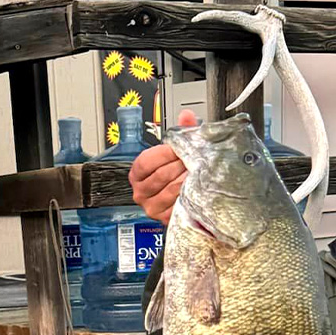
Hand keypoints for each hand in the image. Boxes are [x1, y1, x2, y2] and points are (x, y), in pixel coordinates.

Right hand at [128, 108, 197, 224]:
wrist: (181, 199)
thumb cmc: (174, 173)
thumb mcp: (174, 153)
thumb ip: (180, 133)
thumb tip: (187, 116)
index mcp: (137, 173)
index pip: (146, 161)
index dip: (165, 153)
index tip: (180, 148)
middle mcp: (140, 192)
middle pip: (160, 175)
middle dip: (180, 165)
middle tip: (194, 159)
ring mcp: (151, 207)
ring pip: (171, 189)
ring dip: (187, 179)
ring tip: (198, 171)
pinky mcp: (165, 218)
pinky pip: (178, 204)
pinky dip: (189, 194)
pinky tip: (196, 187)